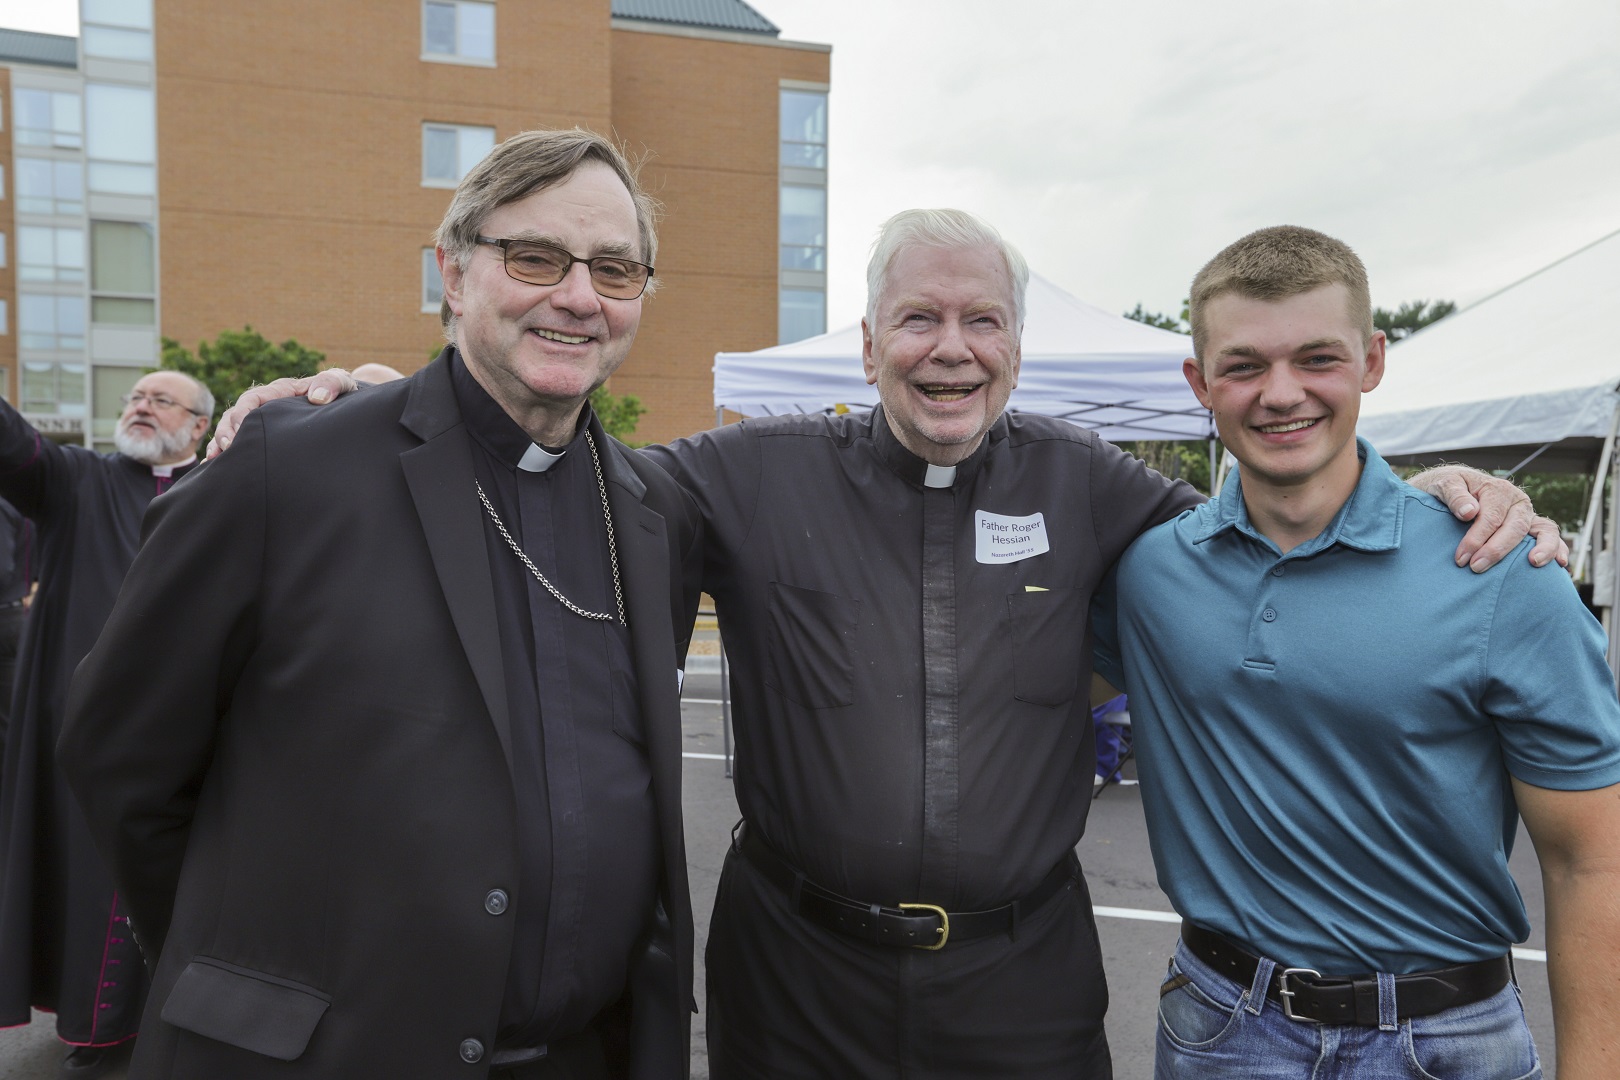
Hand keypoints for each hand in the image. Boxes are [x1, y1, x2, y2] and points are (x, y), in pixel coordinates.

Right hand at [206, 370, 357, 457]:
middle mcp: (266, 406)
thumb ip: (331, 383)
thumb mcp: (341, 383)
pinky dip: (227, 454)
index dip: (243, 413)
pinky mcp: (266, 439)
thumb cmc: (343, 394)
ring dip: (220, 443)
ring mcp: (264, 423)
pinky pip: (241, 445)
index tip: (240, 429)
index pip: (253, 398)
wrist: (346, 408)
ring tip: (214, 459)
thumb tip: (316, 397)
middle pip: (236, 416)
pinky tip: (214, 468)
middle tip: (225, 448)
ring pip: (232, 431)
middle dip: (227, 431)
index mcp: (280, 392)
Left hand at [1410, 465, 1568, 571]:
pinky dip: (1558, 549)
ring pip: (1543, 530)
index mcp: (1498, 490)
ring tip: (1534, 563)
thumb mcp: (1444, 484)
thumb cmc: (1448, 488)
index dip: (1476, 539)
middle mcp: (1517, 502)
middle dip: (1496, 550)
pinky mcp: (1531, 527)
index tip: (1461, 558)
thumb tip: (1469, 512)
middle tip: (1476, 567)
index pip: (1491, 518)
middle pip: (1515, 527)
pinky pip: (1550, 537)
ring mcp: (1527, 515)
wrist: (1453, 488)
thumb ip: (1454, 496)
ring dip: (1542, 548)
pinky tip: (1560, 565)